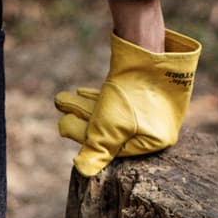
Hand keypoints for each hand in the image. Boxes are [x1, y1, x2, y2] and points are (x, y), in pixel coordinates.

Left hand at [54, 28, 201, 176]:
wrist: (148, 48)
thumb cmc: (132, 93)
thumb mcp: (109, 127)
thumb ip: (96, 149)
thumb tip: (84, 169)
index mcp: (156, 141)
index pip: (116, 149)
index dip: (88, 140)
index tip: (65, 128)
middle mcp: (157, 125)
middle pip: (112, 129)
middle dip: (82, 120)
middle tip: (61, 110)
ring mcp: (153, 105)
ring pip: (112, 111)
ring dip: (84, 106)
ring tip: (61, 99)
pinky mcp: (146, 88)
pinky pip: (118, 98)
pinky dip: (98, 97)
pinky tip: (80, 92)